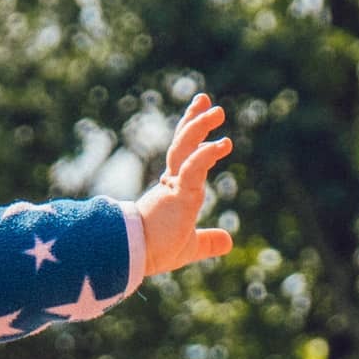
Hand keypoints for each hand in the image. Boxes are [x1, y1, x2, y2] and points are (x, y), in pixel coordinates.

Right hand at [134, 94, 235, 278]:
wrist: (130, 258)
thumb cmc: (153, 253)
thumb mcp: (188, 246)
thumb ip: (207, 241)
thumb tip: (228, 241)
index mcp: (172, 191)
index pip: (182, 156)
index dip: (193, 136)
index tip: (202, 116)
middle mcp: (171, 183)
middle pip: (182, 143)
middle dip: (193, 120)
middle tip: (204, 99)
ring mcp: (173, 186)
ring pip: (185, 148)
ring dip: (200, 126)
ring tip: (217, 111)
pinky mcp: (177, 194)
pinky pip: (193, 167)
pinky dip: (207, 154)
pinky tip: (222, 143)